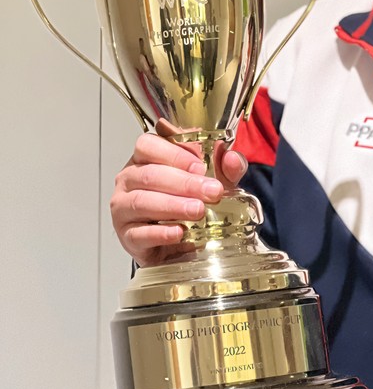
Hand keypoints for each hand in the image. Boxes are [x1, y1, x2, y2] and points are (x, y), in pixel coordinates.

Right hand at [111, 119, 247, 266]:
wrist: (176, 243)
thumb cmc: (187, 203)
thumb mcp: (211, 181)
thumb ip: (225, 168)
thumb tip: (232, 158)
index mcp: (144, 159)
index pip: (148, 145)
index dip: (175, 154)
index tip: (201, 166)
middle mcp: (129, 180)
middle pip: (150, 174)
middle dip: (184, 182)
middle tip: (212, 191)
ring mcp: (123, 208)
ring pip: (141, 202)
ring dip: (173, 205)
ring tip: (198, 210)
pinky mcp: (127, 237)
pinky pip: (139, 233)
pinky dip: (160, 233)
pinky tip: (179, 232)